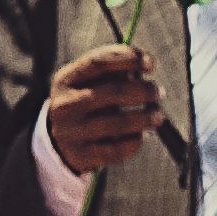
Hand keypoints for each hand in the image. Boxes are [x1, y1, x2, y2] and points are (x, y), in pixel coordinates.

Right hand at [42, 42, 160, 174]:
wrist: (58, 144)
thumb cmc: (84, 106)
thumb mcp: (87, 85)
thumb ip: (111, 73)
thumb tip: (143, 67)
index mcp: (65, 80)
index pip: (98, 62)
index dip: (128, 59)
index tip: (152, 63)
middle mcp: (65, 105)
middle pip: (112, 92)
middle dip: (143, 90)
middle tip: (158, 92)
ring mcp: (71, 132)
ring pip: (117, 123)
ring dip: (145, 118)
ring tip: (158, 115)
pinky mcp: (81, 155)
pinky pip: (117, 149)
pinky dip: (135, 141)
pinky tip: (142, 135)